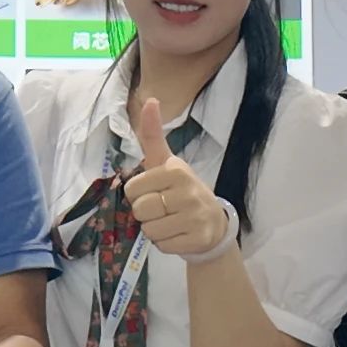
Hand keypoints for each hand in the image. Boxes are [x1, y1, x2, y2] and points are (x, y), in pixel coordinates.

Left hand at [122, 97, 235, 264]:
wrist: (214, 223)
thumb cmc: (182, 190)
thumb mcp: (167, 163)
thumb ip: (153, 136)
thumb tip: (150, 100)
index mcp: (176, 170)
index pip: (133, 189)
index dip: (138, 194)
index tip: (154, 191)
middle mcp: (187, 191)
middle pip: (140, 210)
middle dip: (145, 214)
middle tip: (162, 210)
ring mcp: (194, 217)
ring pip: (149, 230)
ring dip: (154, 230)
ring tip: (170, 222)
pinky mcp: (197, 239)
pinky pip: (162, 246)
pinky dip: (165, 244)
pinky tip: (178, 234)